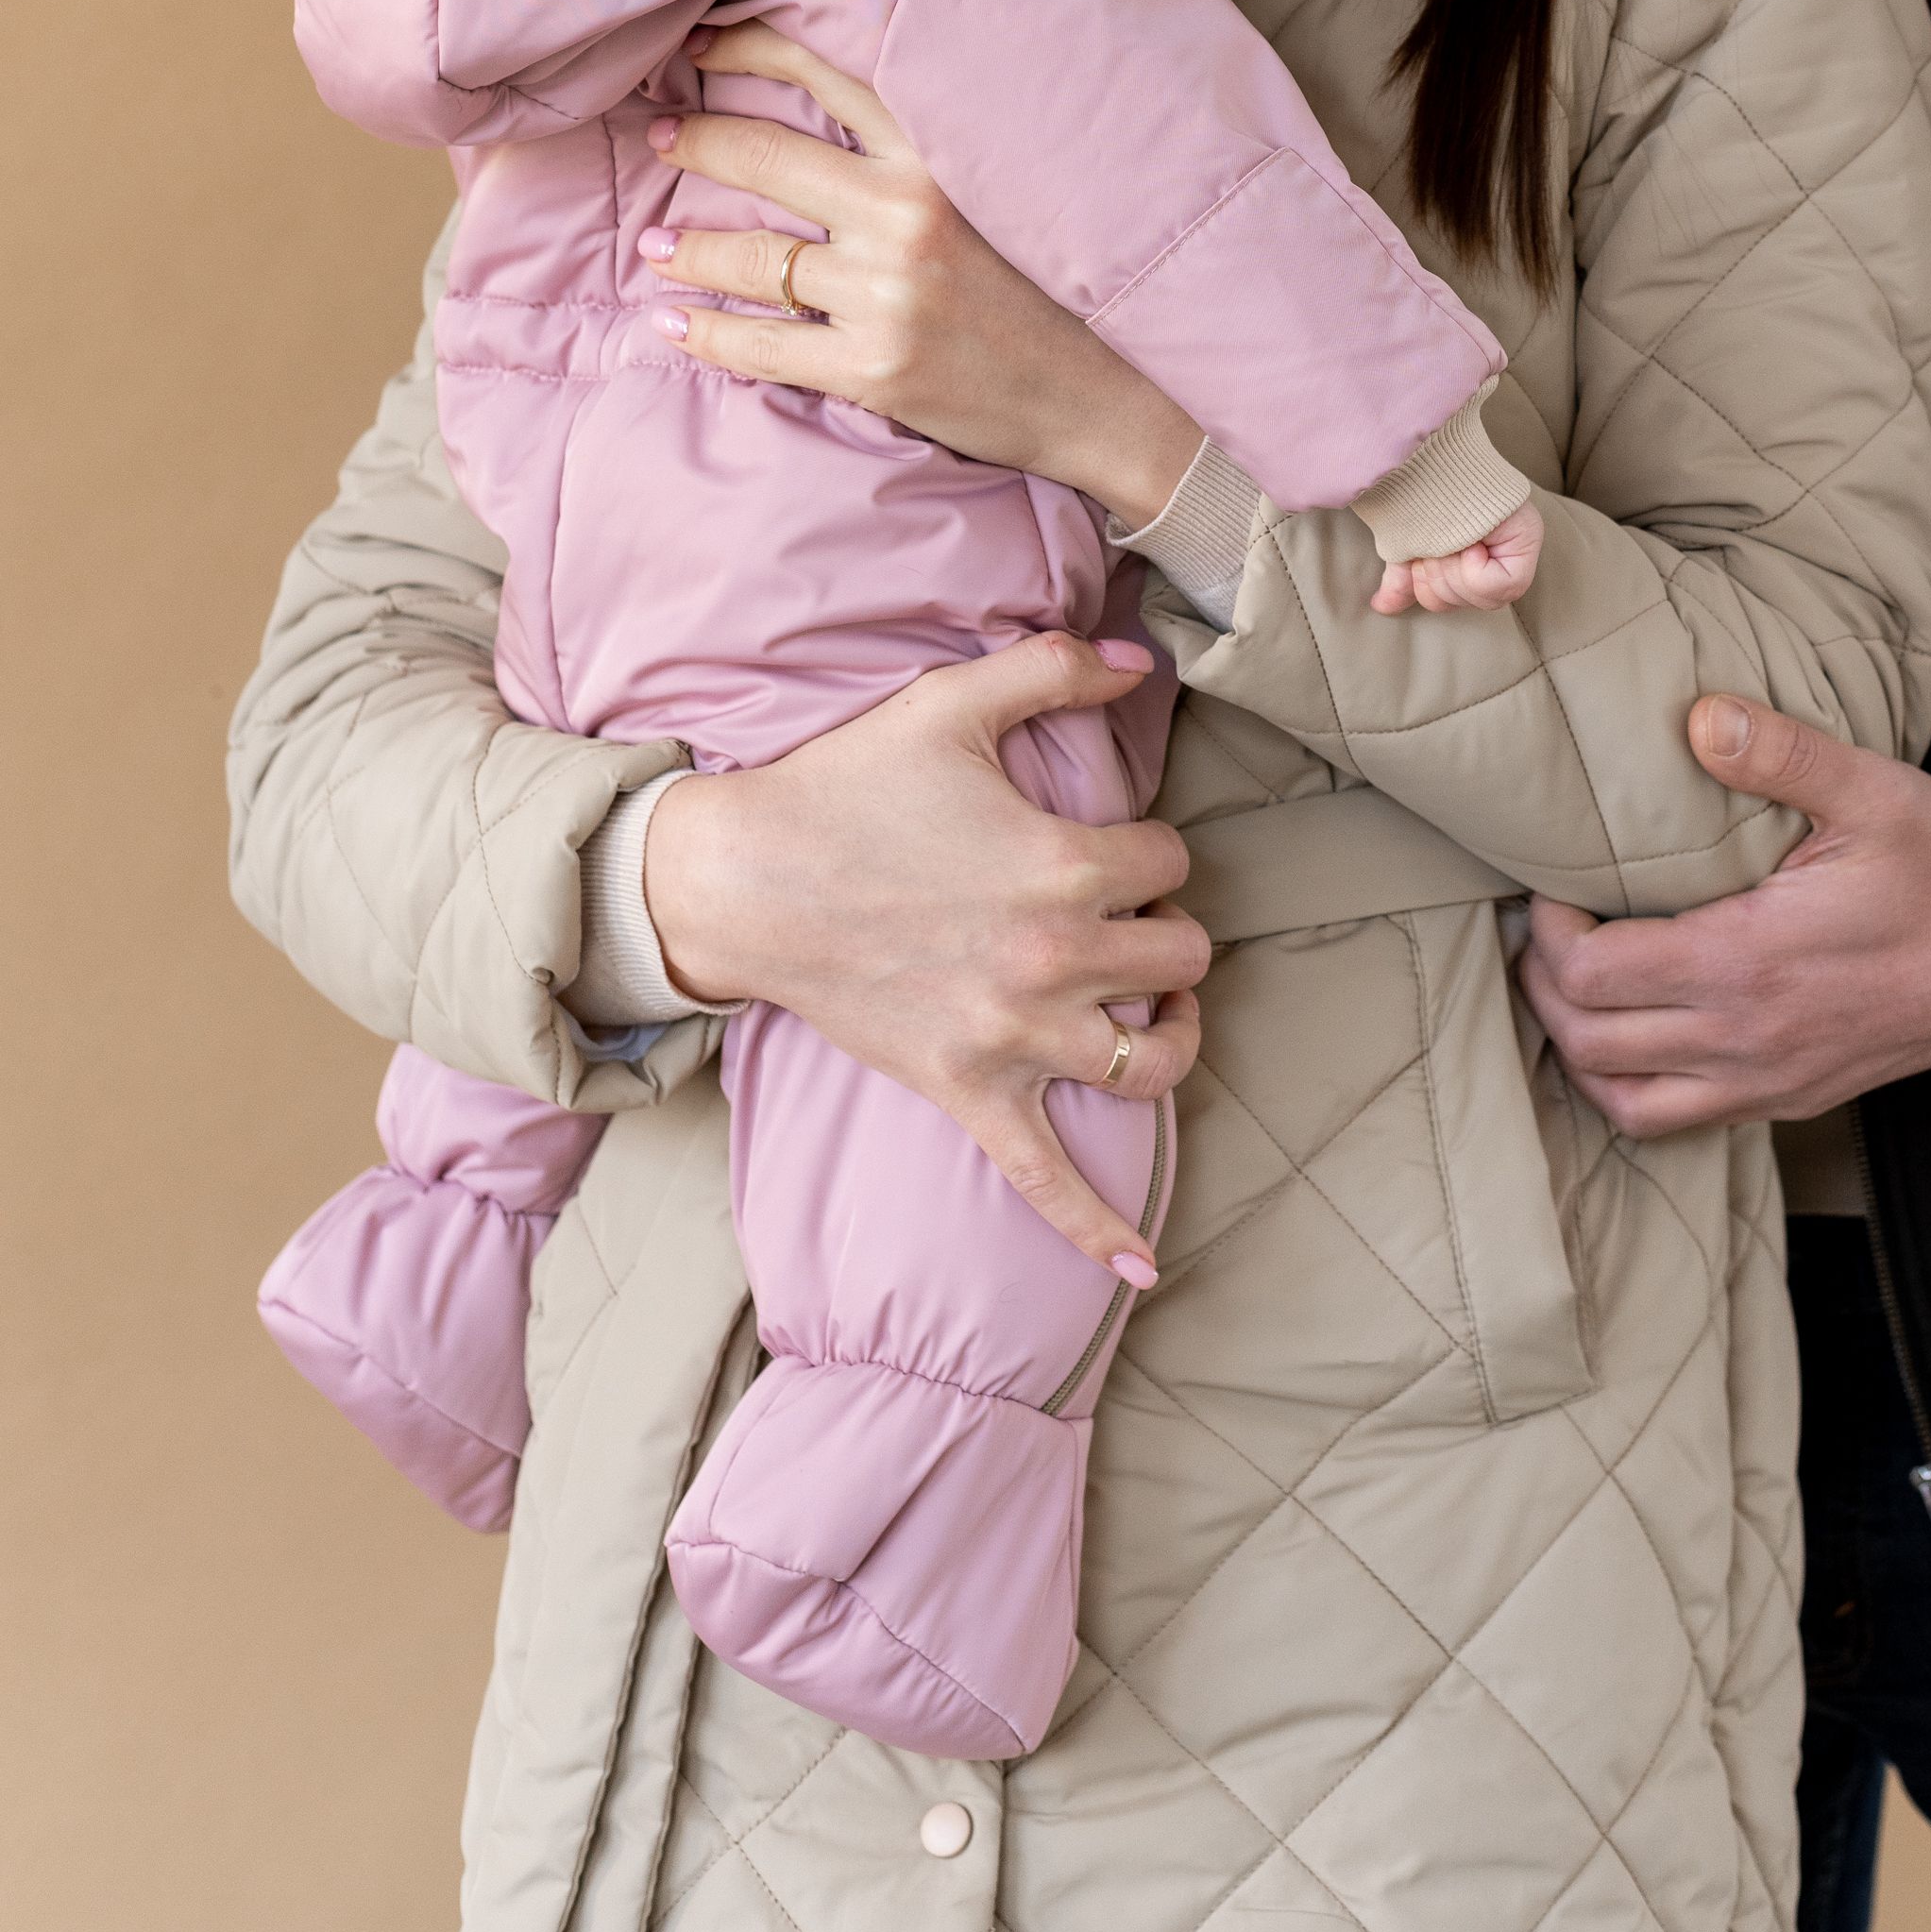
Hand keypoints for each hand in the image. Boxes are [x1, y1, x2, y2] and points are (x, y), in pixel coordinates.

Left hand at [640, 21, 1199, 528]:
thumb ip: (920, 156)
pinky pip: (760, 345)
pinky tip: (671, 323)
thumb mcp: (1000, 193)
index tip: (696, 44)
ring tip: (652, 246)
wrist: (1109, 397)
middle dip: (695, 141)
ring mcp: (886, 293)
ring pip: (751, 258)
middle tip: (658, 134)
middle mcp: (908, 213)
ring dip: (684, 249)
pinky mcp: (874, 367)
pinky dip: (704, 333)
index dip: (746, 47)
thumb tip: (826, 116)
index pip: (823, 72)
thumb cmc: (1053, 289)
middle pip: (764, 156)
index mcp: (939, 155)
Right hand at [643, 632, 1209, 1278]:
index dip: (1151, 849)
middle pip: (1183, 961)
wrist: (746, 879)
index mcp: (1066, 864)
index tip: (1111, 843)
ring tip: (1157, 1010)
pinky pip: (1046, 1180)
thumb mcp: (953, 703)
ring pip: (1154, 1062)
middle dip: (1165, 932)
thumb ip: (1055, 666)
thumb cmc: (850, 785)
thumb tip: (1138, 659)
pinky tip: (1141, 1272)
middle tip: (1122, 915)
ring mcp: (1016, 1038)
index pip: (1173, 863)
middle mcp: (1057, 960)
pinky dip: (1099, 1229)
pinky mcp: (969, 1093)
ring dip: (1171, 1035)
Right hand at [1371, 499, 1543, 616]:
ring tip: (1449, 536)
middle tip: (1436, 544)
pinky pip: (1499, 585)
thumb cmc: (1419, 495)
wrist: (1428, 458)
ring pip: (1480, 599)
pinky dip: (1473, 570)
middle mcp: (1498, 553)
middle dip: (1437, 575)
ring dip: (1451, 568)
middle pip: (1463, 603)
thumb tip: (1381, 605)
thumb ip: (1402, 578)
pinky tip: (1470, 542)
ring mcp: (1516, 546)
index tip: (1425, 555)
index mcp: (1470, 554)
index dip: (1429, 585)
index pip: (1448, 601)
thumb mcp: (1408, 544)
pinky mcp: (1527, 538)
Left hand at [1519, 694, 1930, 1131]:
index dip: (1547, 933)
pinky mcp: (1785, 1101)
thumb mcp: (1872, 792)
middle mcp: (1743, 1039)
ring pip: (1622, 1100)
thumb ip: (1781, 753)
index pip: (1593, 975)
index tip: (1553, 887)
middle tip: (1546, 929)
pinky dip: (1626, 1088)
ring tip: (1570, 985)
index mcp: (1747, 963)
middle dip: (1544, 985)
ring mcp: (1764, 1081)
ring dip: (1576, 1047)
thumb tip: (1700, 719)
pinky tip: (1626, 1036)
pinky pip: (1673, 1121)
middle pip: (1588, 1041)